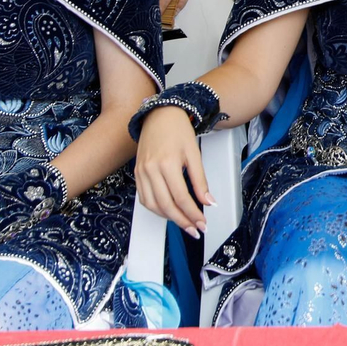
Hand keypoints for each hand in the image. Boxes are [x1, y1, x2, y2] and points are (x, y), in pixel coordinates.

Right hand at [135, 105, 211, 237]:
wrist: (160, 115)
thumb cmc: (178, 131)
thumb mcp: (194, 154)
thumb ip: (201, 180)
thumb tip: (209, 202)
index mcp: (167, 164)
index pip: (181, 198)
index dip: (193, 214)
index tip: (202, 223)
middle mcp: (151, 170)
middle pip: (166, 205)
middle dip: (182, 221)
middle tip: (194, 230)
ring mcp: (141, 172)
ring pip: (152, 205)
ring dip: (168, 218)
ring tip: (183, 223)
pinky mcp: (137, 173)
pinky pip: (144, 198)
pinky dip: (156, 209)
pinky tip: (168, 211)